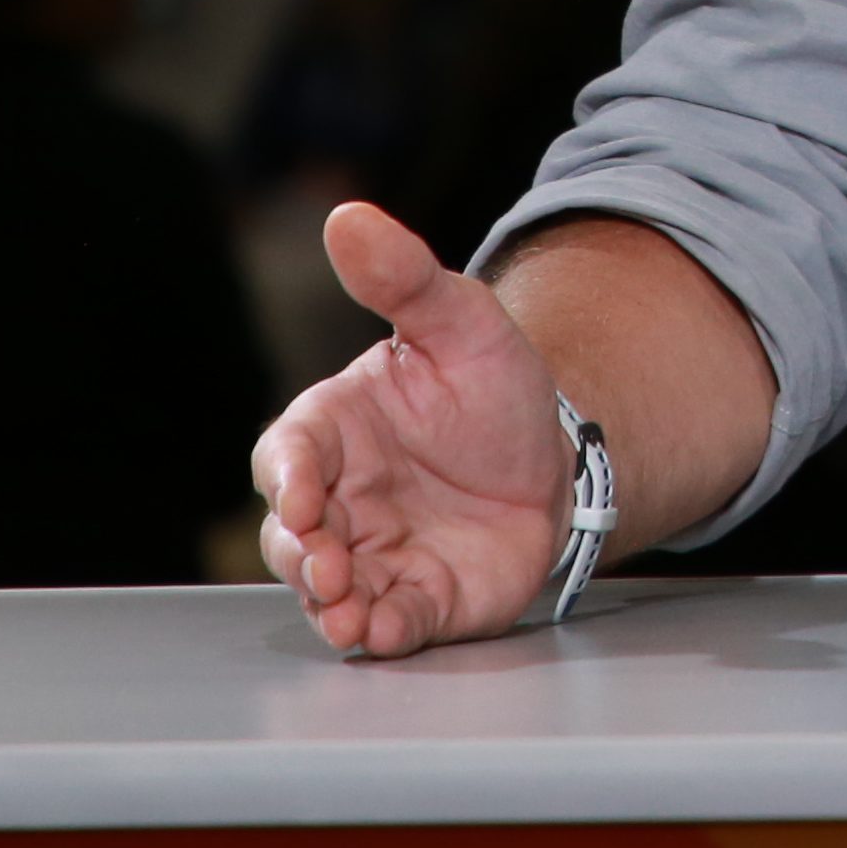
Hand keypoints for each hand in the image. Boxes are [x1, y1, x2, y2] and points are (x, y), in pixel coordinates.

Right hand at [253, 200, 571, 656]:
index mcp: (336, 431)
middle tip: (325, 565)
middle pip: (293, 534)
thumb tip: (348, 216)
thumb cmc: (492, 388)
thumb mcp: (460, 322)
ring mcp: (373, 554)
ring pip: (329, 587)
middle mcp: (341, 499)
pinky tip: (382, 631)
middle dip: (301, 553)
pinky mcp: (416, 597)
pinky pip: (388, 621)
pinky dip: (381, 630)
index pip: (289, 453)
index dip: (290, 476)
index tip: (305, 493)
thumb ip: (403, 279)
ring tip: (345, 611)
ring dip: (329, 603)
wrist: (556, 457)